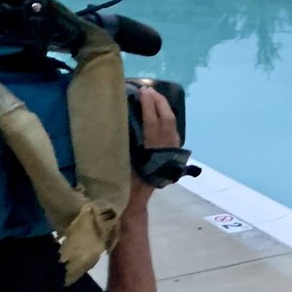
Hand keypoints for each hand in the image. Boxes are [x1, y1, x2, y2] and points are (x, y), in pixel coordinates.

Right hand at [128, 85, 178, 209]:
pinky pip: (172, 130)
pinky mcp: (171, 154)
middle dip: (159, 102)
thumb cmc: (123, 182)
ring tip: (154, 96)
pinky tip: (159, 110)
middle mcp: (165, 150)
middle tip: (148, 89)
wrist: (135, 201)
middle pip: (167, 120)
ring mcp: (170, 152)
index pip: (153, 123)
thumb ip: (122, 143)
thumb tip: (119, 118)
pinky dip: (166, 118)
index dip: (148, 105)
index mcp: (152, 152)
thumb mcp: (120, 163)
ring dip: (164, 108)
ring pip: (172, 125)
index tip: (142, 91)